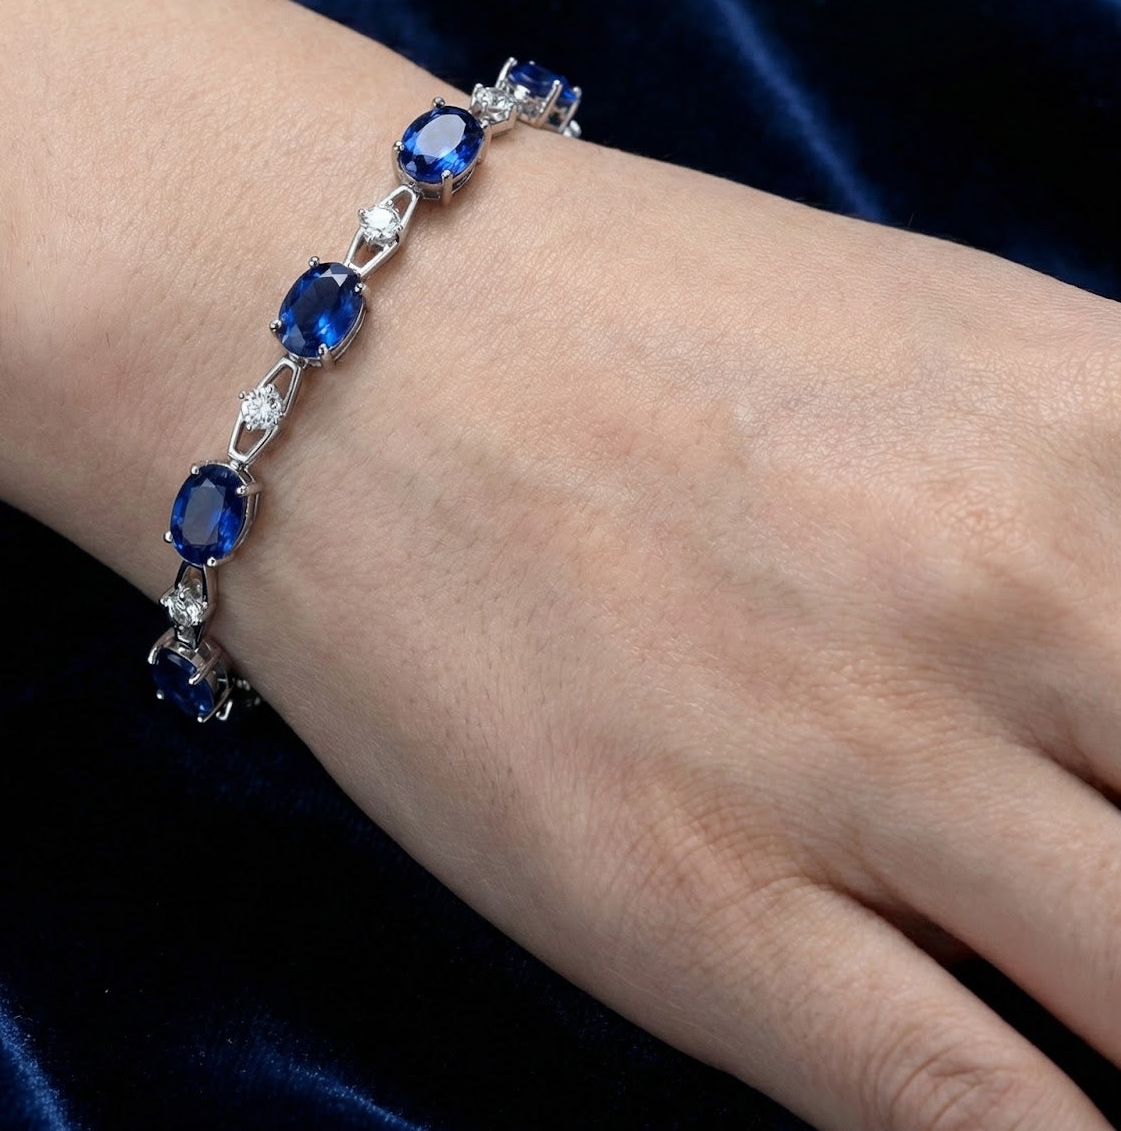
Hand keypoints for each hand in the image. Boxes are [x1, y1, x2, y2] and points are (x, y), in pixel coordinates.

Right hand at [216, 133, 1120, 1129]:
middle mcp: (1020, 591)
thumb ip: (1119, 494)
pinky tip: (1047, 1091)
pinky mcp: (694, 912)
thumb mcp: (942, 347)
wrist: (322, 326)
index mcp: (1105, 425)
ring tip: (1097, 980)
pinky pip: (981, 1129)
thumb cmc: (615, 315)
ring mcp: (855, 764)